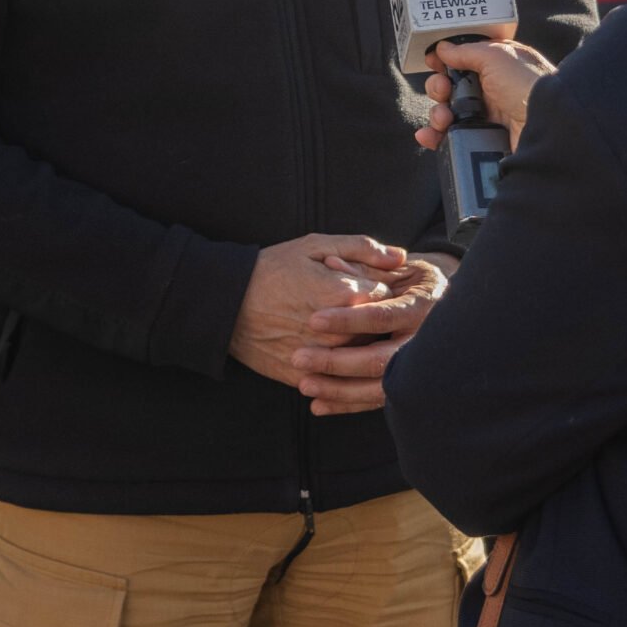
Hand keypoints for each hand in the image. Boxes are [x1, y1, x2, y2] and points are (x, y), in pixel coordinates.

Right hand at [230, 234, 405, 385]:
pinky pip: (334, 380)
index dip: (385, 290)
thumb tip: (401, 257)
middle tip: (366, 310)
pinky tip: (332, 355)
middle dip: (377, 320)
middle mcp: (337, 332)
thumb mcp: (315, 246)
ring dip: (361, 346)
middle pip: (378, 331)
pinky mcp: (303, 376)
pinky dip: (339, 371)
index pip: (388, 297)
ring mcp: (321, 358)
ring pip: (359, 357)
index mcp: (345, 295)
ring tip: (346, 331)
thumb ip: (362, 249)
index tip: (376, 285)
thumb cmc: (272, 269)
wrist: (226, 304)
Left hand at [289, 254, 458, 414]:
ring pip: (379, 387)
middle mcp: (424, 341)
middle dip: (336, 362)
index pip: (382, 317)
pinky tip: (319, 405)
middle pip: (380, 360)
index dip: (347, 319)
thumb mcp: (394, 269)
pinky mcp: (411, 387)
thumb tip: (331, 265)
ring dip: (339, 390)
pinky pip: (378, 401)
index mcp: (422, 306)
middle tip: (298, 357)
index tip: (313, 321)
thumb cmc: (413, 282)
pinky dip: (347, 405)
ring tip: (304, 384)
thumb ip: (363, 268)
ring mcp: (420, 369)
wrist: (450, 309)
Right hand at [414, 39, 556, 149]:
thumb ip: (467, 51)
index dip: (446, 61)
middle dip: (438, 87)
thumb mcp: (496, 56)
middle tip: (443, 89)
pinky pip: (452, 138)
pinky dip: (435, 137)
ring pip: (448, 113)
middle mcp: (492, 91)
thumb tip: (443, 48)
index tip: (433, 61)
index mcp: (498, 67)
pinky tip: (429, 135)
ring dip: (437, 113)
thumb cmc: (527, 85)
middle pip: (451, 87)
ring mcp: (487, 118)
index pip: (465, 61)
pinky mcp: (482, 140)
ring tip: (443, 117)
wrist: (545, 126)